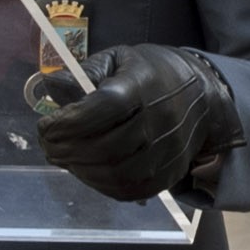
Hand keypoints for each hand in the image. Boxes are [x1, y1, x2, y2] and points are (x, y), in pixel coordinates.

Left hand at [34, 44, 243, 202]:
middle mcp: (159, 120)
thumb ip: (84, 73)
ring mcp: (167, 151)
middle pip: (107, 147)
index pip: (104, 109)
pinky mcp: (169, 173)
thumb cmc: (151, 74)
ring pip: (116, 173)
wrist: (203, 97)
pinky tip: (87, 171)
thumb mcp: (118, 59)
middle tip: (48, 145)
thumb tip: (50, 86)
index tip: (46, 126)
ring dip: (81, 170)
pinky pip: (131, 190)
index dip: (69, 122)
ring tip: (65, 158)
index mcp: (143, 85)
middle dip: (66, 150)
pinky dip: (101, 186)